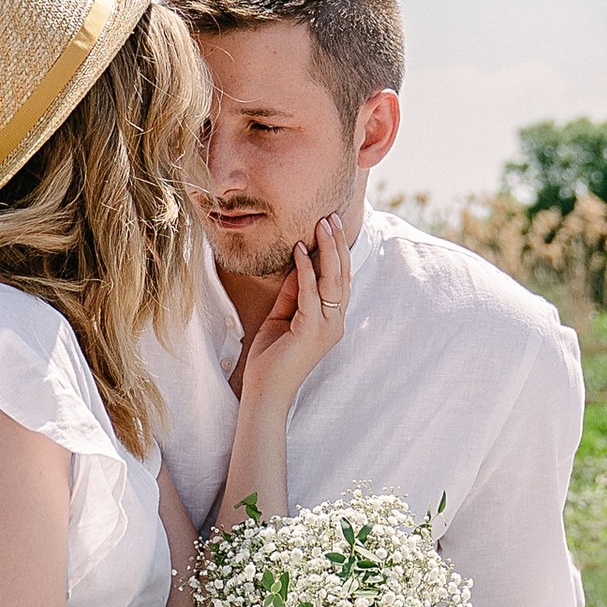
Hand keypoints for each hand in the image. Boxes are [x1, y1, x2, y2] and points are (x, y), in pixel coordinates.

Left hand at [236, 216, 349, 406]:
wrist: (264, 390)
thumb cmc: (271, 356)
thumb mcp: (283, 314)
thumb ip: (294, 291)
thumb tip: (301, 261)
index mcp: (331, 319)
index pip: (340, 279)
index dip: (337, 251)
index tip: (329, 225)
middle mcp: (335, 322)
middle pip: (343, 275)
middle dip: (337, 244)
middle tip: (330, 216)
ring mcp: (327, 327)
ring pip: (334, 281)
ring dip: (327, 250)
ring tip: (321, 224)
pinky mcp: (312, 331)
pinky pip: (312, 294)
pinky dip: (306, 270)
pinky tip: (299, 250)